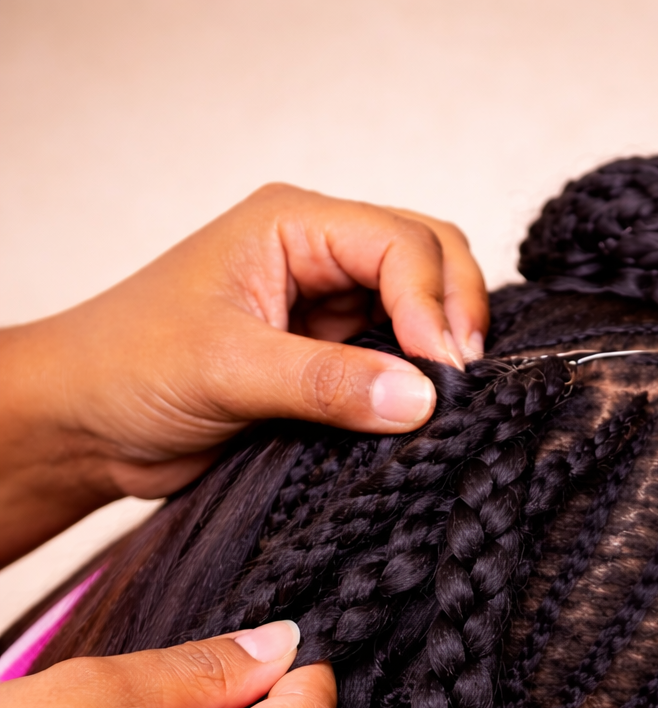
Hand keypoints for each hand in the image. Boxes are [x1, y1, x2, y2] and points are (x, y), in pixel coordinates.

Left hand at [0, 186, 489, 562]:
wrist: (87, 424)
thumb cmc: (130, 369)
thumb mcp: (229, 371)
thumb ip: (328, 383)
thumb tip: (423, 397)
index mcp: (292, 225)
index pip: (401, 242)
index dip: (433, 303)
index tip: (443, 372)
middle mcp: (318, 253)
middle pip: (430, 258)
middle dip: (455, 314)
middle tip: (463, 384)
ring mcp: (327, 306)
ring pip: (421, 309)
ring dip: (441, 350)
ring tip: (449, 404)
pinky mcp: (329, 357)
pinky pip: (397, 360)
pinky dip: (418, 383)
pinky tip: (423, 416)